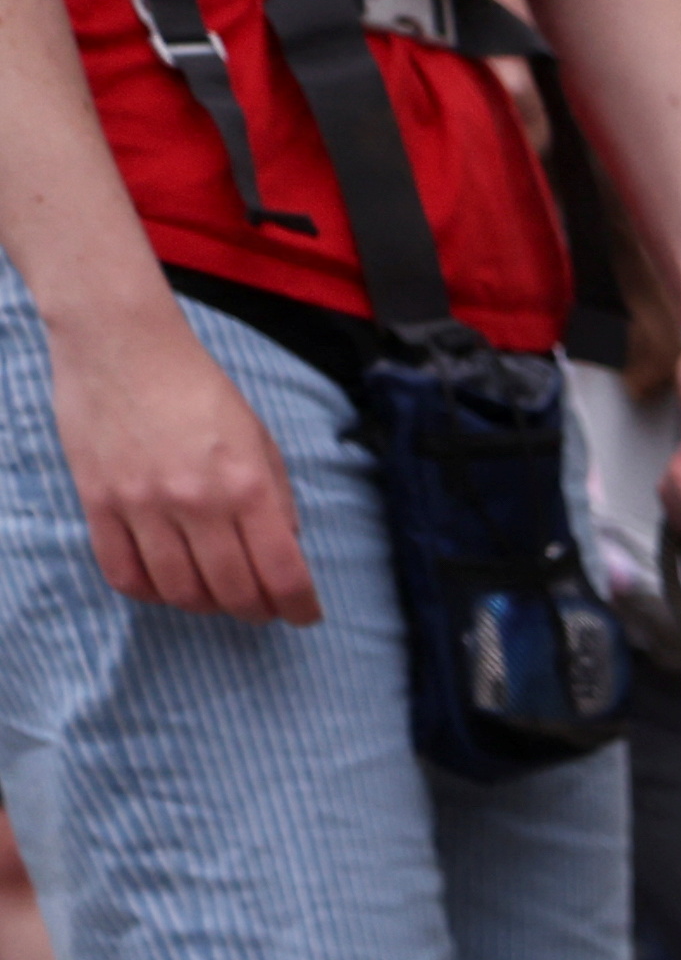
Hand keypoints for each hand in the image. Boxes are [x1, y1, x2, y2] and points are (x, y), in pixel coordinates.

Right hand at [55, 327, 316, 623]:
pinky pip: (124, 574)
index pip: (282, 573)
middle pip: (233, 593)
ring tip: (216, 593)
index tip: (304, 614)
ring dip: (206, 605)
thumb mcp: (260, 440)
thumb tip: (285, 554)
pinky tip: (168, 583)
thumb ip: (276, 500)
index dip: (299, 607)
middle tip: (262, 608)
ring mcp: (142, 505)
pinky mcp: (99, 503)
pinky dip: (152, 592)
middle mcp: (196, 502)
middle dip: (256, 611)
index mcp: (247, 485)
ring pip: (180, 592)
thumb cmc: (198, 390)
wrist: (122, 344)